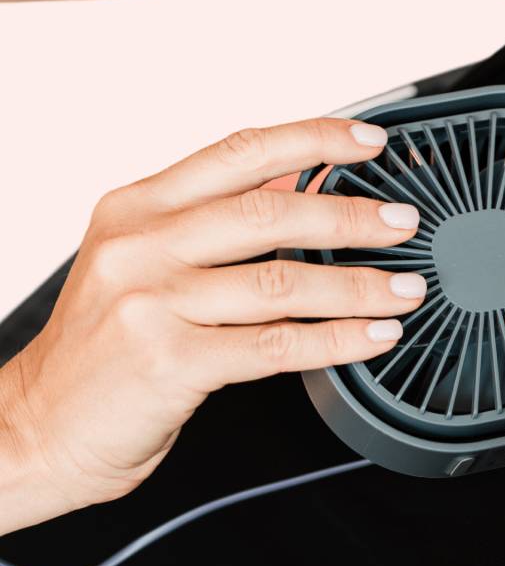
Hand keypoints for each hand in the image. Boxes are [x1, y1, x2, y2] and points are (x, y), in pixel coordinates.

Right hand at [0, 118, 426, 534]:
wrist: (37, 427)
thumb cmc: (101, 346)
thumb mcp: (143, 260)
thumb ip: (215, 218)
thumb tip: (297, 180)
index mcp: (137, 207)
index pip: (238, 151)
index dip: (312, 139)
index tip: (368, 140)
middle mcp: (140, 245)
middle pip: (268, 212)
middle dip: (350, 217)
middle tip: (403, 222)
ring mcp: (152, 302)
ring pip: (282, 281)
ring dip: (359, 284)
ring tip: (406, 288)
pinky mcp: (169, 361)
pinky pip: (275, 345)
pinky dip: (336, 340)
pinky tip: (373, 336)